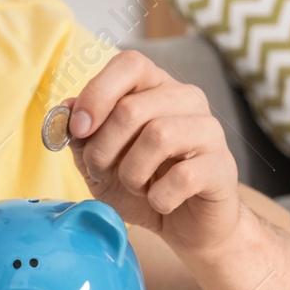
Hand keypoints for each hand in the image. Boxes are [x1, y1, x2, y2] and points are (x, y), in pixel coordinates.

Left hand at [67, 50, 242, 253]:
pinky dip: (159, 198)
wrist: (186, 226)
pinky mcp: (222, 166)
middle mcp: (186, 99)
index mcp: (156, 87)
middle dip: (103, 147)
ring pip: (158, 136)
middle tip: (100, 171)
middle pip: (133, 108)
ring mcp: (209, 130)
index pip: (130, 64)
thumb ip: (81, 135)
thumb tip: (67, 110)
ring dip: (131, 173)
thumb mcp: (100, 162)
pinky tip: (161, 201)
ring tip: (135, 186)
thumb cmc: (144, 186)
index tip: (78, 129)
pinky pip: (182, 177)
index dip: (97, 93)